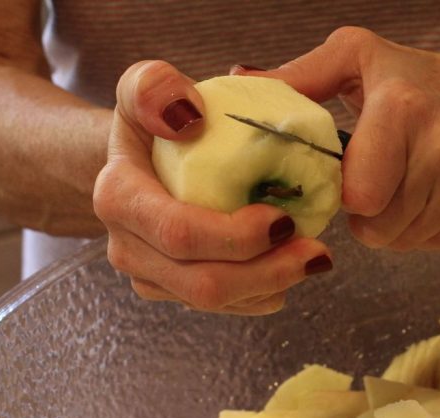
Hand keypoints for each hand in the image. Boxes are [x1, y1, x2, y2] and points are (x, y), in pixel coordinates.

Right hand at [93, 60, 332, 315]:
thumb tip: (186, 116)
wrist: (141, 160)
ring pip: (217, 303)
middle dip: (268, 273)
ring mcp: (152, 277)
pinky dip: (265, 293)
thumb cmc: (154, 121)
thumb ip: (154, 88)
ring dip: (273, 286)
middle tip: (318, 252)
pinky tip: (292, 269)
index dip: (236, 237)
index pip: (180, 234)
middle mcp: (128, 248)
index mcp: (120, 199)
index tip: (285, 220)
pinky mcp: (176, 292)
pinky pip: (225, 307)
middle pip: (203, 283)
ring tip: (314, 259)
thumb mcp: (146, 87)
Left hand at [250, 27, 439, 250]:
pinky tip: (428, 197)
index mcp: (403, 109)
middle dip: (366, 216)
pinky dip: (424, 230)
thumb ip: (300, 77)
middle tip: (373, 187)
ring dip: (393, 225)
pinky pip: (436, 244)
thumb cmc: (420, 79)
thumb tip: (241, 82)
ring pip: (406, 241)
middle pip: (379, 228)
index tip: (348, 178)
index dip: (344, 196)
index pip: (359, 196)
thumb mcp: (358, 58)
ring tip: (401, 188)